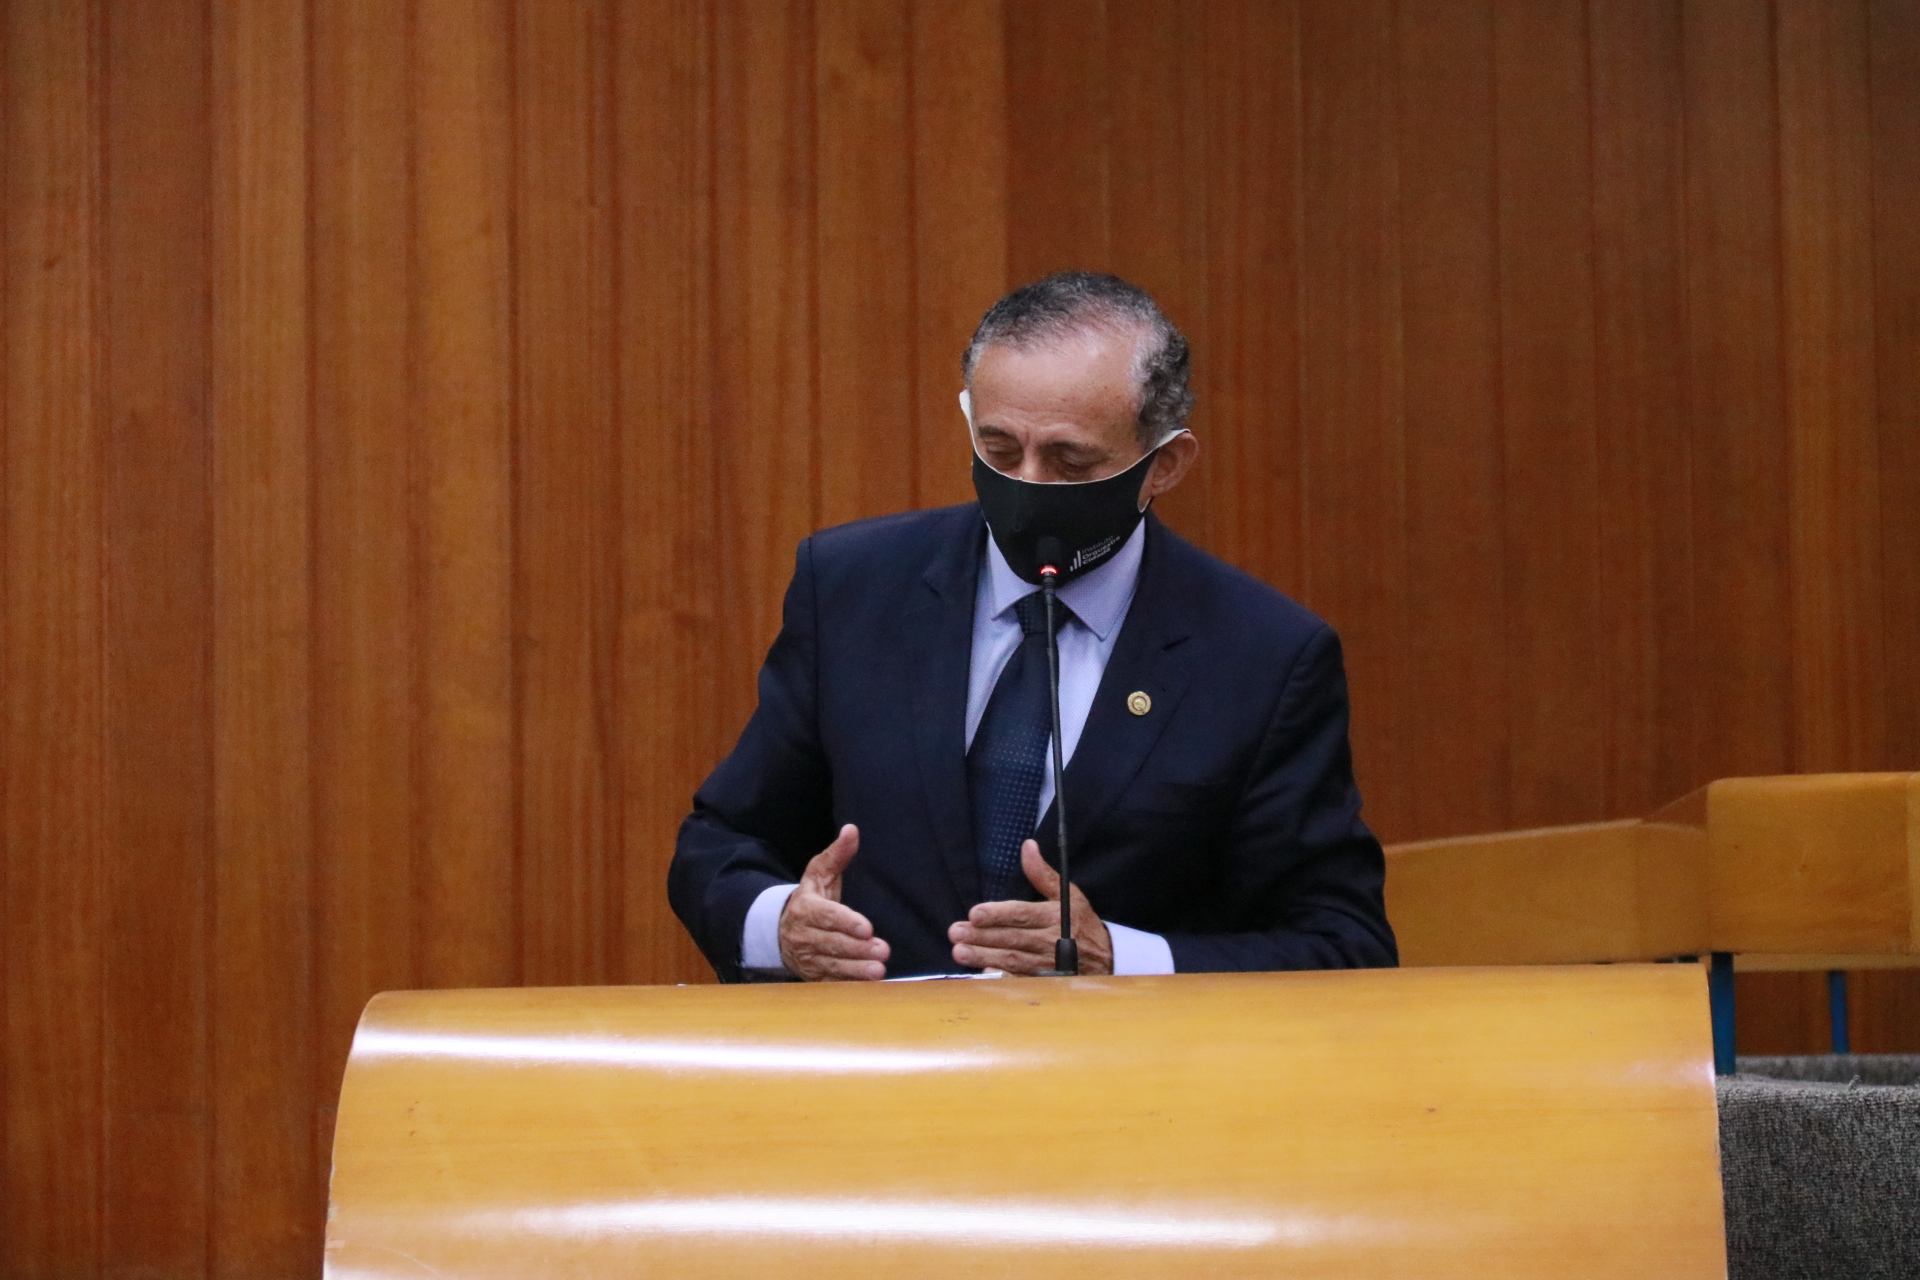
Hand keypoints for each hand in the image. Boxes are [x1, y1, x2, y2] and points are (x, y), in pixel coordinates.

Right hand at [778, 825, 889, 980]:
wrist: (781, 931)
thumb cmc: (810, 898)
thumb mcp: (819, 874)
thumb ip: (837, 854)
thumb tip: (852, 830)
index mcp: (805, 907)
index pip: (826, 915)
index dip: (846, 922)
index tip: (866, 927)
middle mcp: (803, 934)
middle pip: (832, 943)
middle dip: (858, 948)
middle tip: (883, 950)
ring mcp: (807, 958)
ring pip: (833, 964)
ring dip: (857, 969)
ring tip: (879, 970)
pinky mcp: (813, 975)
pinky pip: (832, 981)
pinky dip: (850, 983)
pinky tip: (869, 984)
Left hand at [948, 840, 1112, 975]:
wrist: (1106, 958)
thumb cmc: (1081, 923)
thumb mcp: (1068, 894)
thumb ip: (1043, 873)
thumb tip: (1027, 846)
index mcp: (1054, 916)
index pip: (1022, 914)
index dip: (998, 914)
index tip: (974, 914)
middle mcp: (1050, 940)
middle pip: (1011, 938)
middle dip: (982, 936)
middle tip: (955, 933)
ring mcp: (1047, 963)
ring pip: (1012, 960)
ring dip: (984, 957)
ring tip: (960, 952)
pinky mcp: (1045, 980)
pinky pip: (1021, 981)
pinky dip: (1003, 979)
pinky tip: (983, 974)